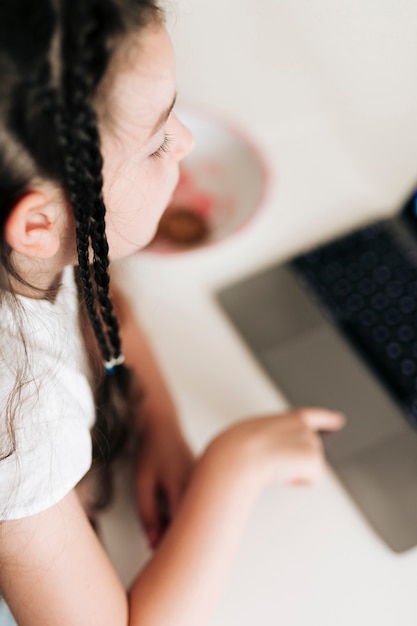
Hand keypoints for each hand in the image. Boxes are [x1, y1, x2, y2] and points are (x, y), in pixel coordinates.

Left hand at [134, 416, 194, 549]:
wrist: (163, 425)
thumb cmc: (152, 451)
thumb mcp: (142, 482)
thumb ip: (147, 513)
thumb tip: (152, 541)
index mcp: (182, 486)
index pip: (182, 528)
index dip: (171, 546)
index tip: (160, 557)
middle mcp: (199, 486)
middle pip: (193, 525)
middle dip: (179, 540)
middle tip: (162, 549)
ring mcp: (204, 484)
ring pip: (197, 516)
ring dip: (183, 527)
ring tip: (165, 530)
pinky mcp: (204, 482)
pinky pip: (198, 506)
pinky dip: (187, 515)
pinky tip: (174, 515)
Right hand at [212, 407, 343, 488]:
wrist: (236, 456)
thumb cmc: (234, 449)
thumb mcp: (248, 435)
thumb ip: (266, 438)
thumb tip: (266, 453)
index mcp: (283, 419)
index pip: (308, 416)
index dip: (325, 418)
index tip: (337, 420)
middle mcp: (299, 426)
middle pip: (311, 448)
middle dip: (299, 461)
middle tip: (276, 466)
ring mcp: (308, 440)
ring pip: (311, 464)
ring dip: (297, 472)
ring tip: (274, 470)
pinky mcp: (313, 457)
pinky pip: (314, 477)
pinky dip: (300, 482)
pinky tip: (284, 477)